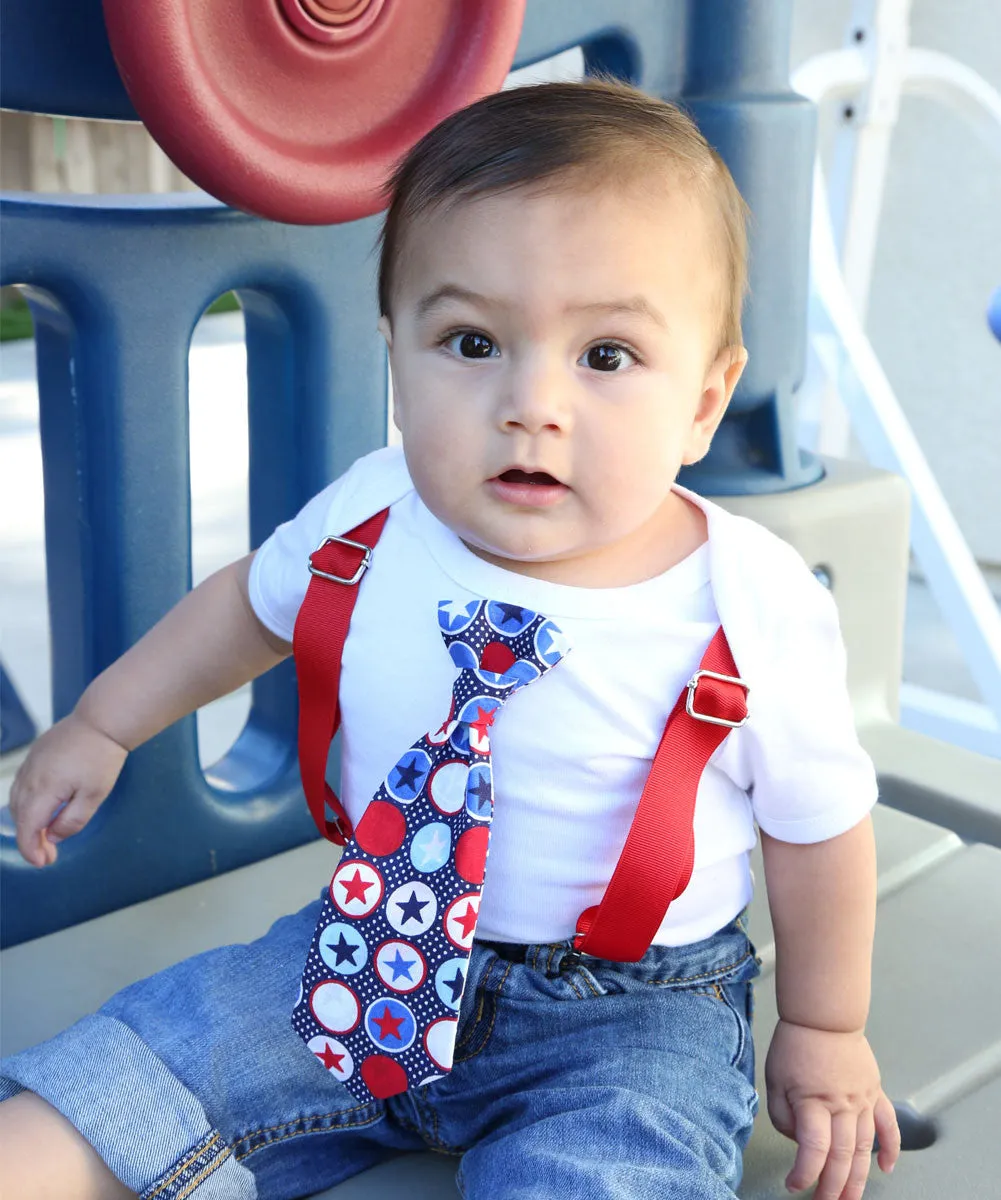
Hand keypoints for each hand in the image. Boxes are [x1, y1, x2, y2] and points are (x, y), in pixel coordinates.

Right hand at [8, 712, 127, 866]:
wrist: (101, 721)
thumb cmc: (101, 757)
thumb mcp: (94, 795)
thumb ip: (72, 821)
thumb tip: (52, 836)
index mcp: (43, 790)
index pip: (27, 828)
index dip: (31, 850)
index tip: (43, 862)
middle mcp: (29, 778)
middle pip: (19, 817)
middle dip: (31, 840)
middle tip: (49, 854)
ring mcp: (29, 765)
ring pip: (16, 801)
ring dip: (27, 822)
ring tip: (45, 835)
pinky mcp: (34, 755)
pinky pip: (21, 785)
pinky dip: (25, 803)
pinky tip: (41, 809)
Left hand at [765, 1018, 900, 1198]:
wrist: (822, 1016)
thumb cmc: (795, 1045)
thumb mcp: (775, 1080)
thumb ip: (783, 1116)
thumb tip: (799, 1141)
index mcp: (813, 1101)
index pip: (813, 1149)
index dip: (804, 1174)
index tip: (794, 1185)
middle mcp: (842, 1105)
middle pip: (842, 1157)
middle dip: (832, 1187)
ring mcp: (862, 1100)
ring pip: (865, 1149)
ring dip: (858, 1179)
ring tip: (849, 1199)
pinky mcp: (874, 1092)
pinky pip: (889, 1125)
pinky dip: (890, 1149)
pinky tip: (886, 1168)